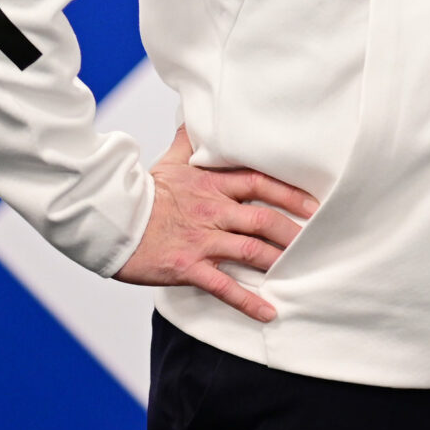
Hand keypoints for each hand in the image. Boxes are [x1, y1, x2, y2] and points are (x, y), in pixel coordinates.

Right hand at [112, 126, 318, 322]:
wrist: (109, 222)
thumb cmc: (143, 193)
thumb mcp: (169, 162)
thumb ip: (190, 142)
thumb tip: (196, 117)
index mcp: (211, 185)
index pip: (259, 184)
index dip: (290, 194)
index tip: (314, 205)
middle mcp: (212, 212)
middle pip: (263, 219)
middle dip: (294, 231)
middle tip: (319, 239)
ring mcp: (201, 241)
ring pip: (250, 251)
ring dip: (279, 262)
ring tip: (302, 271)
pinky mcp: (188, 268)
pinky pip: (224, 287)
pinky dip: (248, 301)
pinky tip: (268, 312)